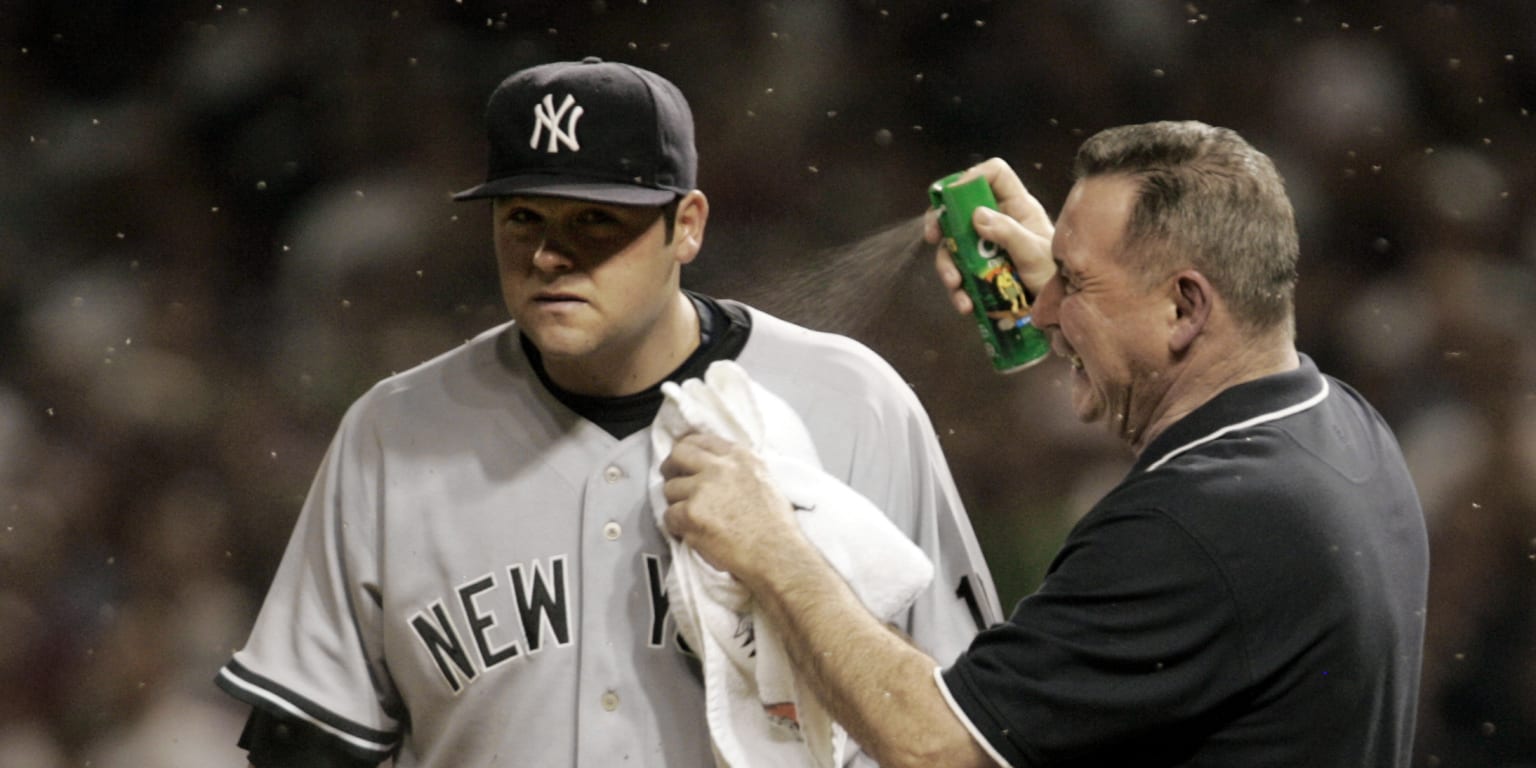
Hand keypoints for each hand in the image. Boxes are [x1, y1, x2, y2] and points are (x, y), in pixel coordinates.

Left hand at [660, 433, 804, 583]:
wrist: (776, 554)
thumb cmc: (775, 526)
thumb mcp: (763, 481)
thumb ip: (737, 469)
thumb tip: (714, 468)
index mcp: (739, 457)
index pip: (700, 441)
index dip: (687, 451)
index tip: (683, 462)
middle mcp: (720, 467)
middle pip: (678, 455)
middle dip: (671, 468)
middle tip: (673, 481)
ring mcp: (703, 489)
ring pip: (670, 489)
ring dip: (677, 504)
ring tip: (693, 518)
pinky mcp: (691, 514)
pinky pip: (669, 516)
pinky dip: (677, 527)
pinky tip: (692, 533)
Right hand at [923, 157, 1056, 312]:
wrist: (1059, 310)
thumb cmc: (1055, 276)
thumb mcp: (1034, 253)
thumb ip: (1008, 233)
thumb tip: (977, 215)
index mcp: (1018, 207)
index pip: (995, 174)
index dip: (973, 176)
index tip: (954, 196)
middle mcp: (999, 221)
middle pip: (960, 206)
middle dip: (941, 220)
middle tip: (933, 237)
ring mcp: (987, 245)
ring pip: (954, 243)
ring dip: (948, 264)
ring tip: (955, 285)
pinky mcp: (981, 270)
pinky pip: (960, 271)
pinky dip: (958, 289)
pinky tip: (965, 304)